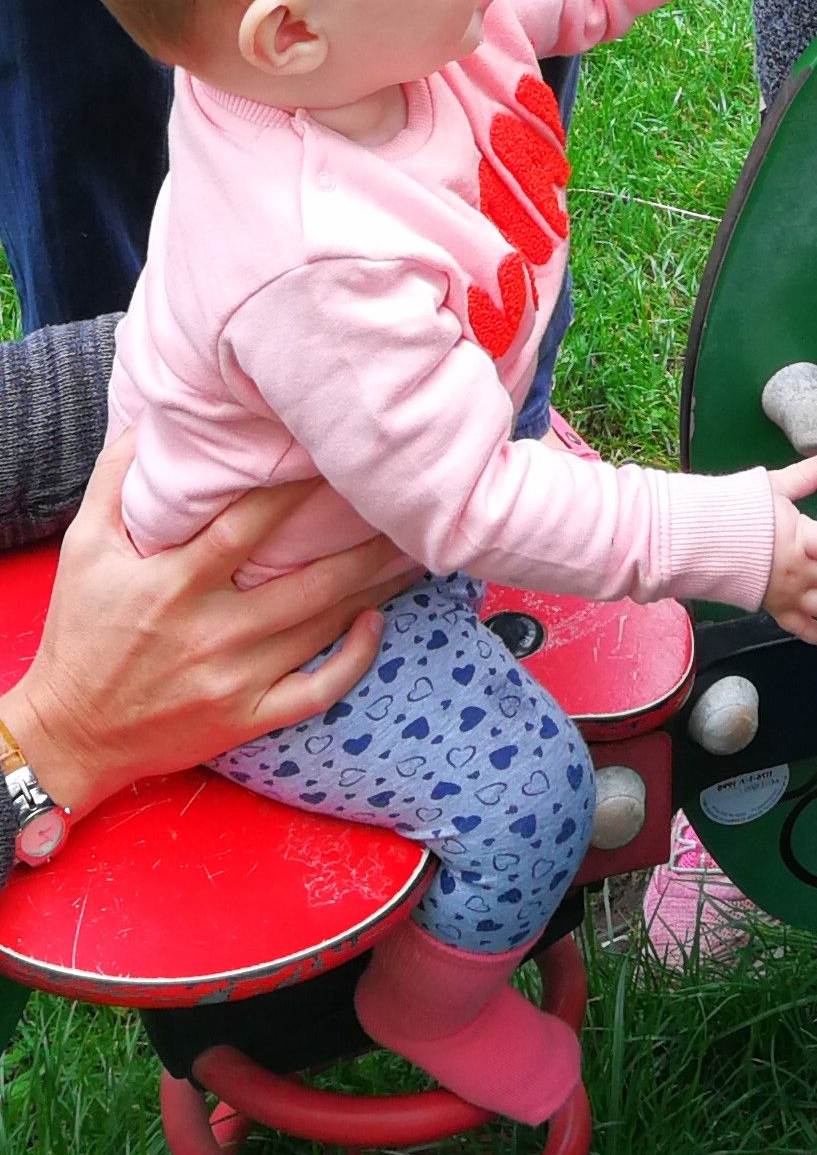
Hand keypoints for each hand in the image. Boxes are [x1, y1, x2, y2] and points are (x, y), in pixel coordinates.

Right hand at [1, 435, 416, 815]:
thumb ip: (113, 482)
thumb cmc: (80, 631)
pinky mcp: (249, 718)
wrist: (70, 733)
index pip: (246, 526)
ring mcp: (236, 679)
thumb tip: (150, 422)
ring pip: (323, 626)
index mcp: (172, 584)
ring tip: (408, 548)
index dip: (294, 489)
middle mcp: (211, 632)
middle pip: (309, 580)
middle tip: (402, 506)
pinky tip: (376, 622)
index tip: (333, 454)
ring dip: (372, 587)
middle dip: (364, 543)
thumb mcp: (80, 548)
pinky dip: (356, 659)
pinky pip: (320, 690)